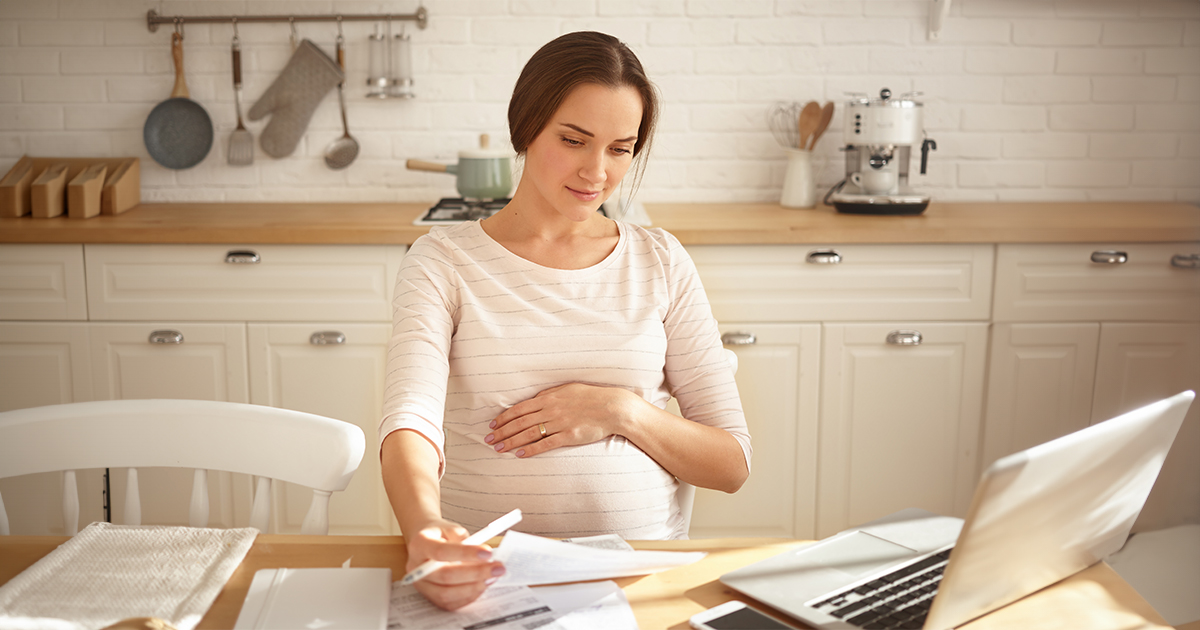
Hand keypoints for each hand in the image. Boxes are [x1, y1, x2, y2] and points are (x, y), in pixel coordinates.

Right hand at [405, 518, 505, 609]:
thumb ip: (466, 541)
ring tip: (492, 577)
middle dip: (475, 573)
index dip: (466, 554)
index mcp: (420, 545)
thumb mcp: (452, 528)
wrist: (426, 542)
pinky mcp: (429, 596)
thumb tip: (485, 557)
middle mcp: (416, 567)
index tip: (488, 553)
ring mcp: (421, 584)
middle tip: (498, 568)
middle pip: (445, 576)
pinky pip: (449, 603)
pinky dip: (468, 596)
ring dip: (473, 587)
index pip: (442, 552)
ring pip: (446, 594)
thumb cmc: (441, 535)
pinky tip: (481, 585)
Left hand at [486, 383, 638, 456]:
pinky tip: (520, 454)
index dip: (504, 418)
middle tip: (489, 440)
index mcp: (549, 398)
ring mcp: (559, 423)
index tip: (492, 425)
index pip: (520, 409)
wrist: (612, 407)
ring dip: (511, 441)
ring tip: (498, 448)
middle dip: (502, 431)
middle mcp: (551, 410)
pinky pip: (546, 444)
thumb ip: (549, 395)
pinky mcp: (569, 436)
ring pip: (529, 433)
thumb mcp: (567, 389)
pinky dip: (531, 449)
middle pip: (520, 422)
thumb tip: (534, 400)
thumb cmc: (590, 396)